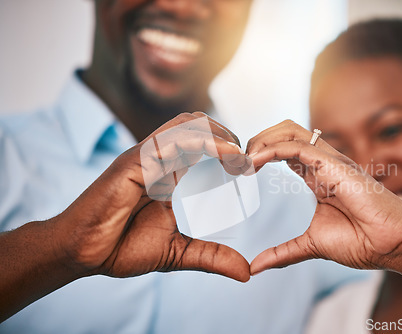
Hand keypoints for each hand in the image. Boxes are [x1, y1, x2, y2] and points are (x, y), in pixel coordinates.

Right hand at [55, 112, 250, 281]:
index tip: (248, 168)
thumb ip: (211, 257)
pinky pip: (171, 139)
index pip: (201, 142)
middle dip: (227, 135)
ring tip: (240, 156)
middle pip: (198, 124)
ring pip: (187, 124)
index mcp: (167, 172)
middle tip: (247, 160)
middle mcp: (158, 158)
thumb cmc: (122, 248)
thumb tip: (246, 272)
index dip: (227, 148)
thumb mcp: (178, 253)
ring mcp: (145, 156)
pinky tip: (225, 156)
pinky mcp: (133, 160)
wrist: (84, 254)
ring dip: (219, 134)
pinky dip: (204, 142)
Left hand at [246, 121, 401, 296]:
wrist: (391, 247)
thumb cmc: (361, 242)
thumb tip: (255, 267)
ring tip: (243, 160)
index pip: (284, 150)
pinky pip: (297, 146)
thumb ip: (282, 252)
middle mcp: (323, 163)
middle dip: (257, 140)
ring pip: (289, 130)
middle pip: (284, 132)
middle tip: (237, 162)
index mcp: (317, 176)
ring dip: (261, 140)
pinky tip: (254, 162)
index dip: (260, 154)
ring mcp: (329, 161)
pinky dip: (271, 149)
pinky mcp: (334, 164)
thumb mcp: (310, 245)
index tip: (240, 170)